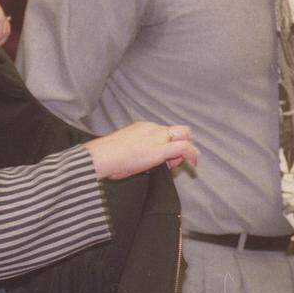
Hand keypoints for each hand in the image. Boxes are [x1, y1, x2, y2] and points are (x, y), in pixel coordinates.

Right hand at [83, 122, 197, 180]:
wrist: (100, 157)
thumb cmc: (105, 158)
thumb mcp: (123, 149)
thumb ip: (136, 150)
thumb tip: (139, 161)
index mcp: (143, 127)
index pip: (165, 131)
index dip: (170, 143)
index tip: (164, 158)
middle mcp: (152, 128)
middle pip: (178, 130)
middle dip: (181, 143)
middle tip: (172, 161)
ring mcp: (157, 137)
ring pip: (184, 136)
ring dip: (184, 151)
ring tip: (174, 165)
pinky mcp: (160, 150)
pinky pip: (184, 147)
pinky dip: (192, 154)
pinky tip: (194, 163)